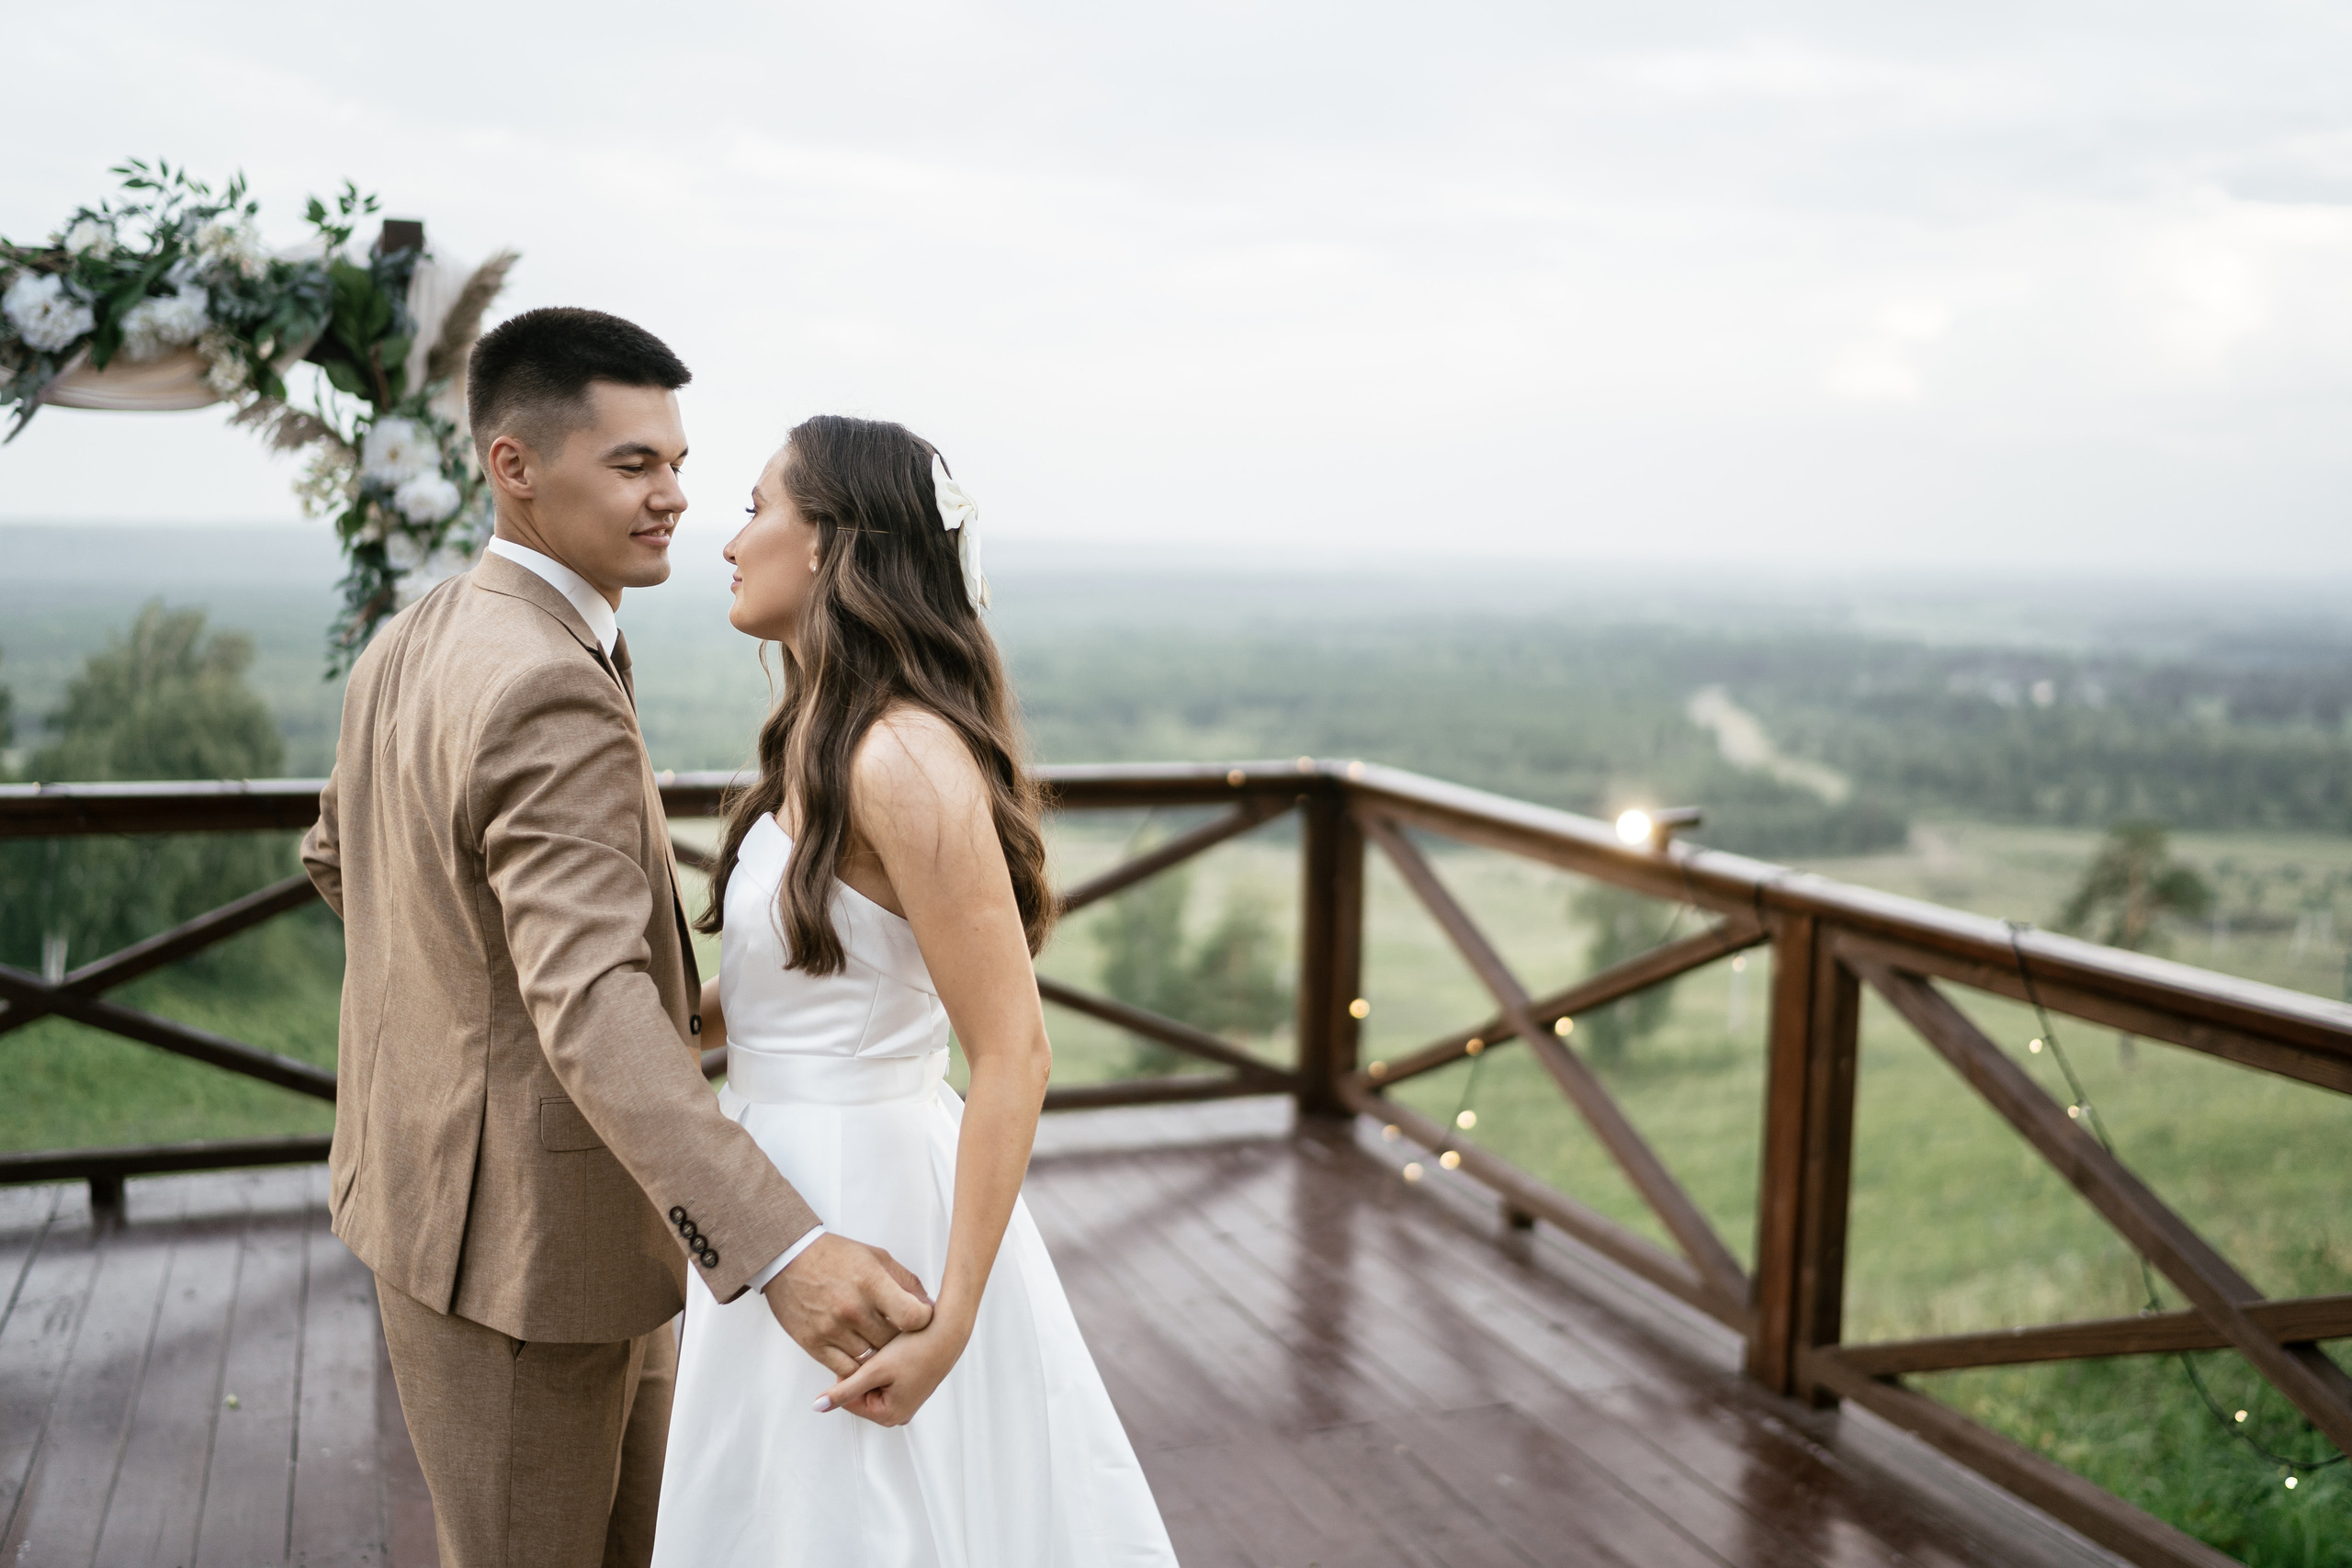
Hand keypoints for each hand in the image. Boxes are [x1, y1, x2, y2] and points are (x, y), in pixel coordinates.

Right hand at [762, 1233, 932, 1376]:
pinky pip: (844, 1370)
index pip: (912, 1317)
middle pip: (892, 1342)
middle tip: (903, 1336)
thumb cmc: (834, 1255)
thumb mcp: (876, 1257)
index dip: (923, 1321)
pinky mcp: (813, 1343)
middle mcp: (852, 1308)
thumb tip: (929, 1305)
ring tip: (881, 1344)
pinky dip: (857, 1368)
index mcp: (870, 1282)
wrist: (787, 1259)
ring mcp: (831, 1328)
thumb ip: (905, 1282)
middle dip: (902, 1341)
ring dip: (880, 1356)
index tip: (921, 1319)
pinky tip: (862, 1358)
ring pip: (871, 1361)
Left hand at [815, 1311, 971, 1426]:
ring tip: (889, 1352)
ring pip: (872, 1385)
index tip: (865, 1356)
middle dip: (864, 1372)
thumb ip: (844, 1390)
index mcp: (889, 1416)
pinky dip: (885, 1366)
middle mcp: (899, 1414)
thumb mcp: (875, 1369)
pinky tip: (896, 1351)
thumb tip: (818, 1407)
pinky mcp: (910, 1389)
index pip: (848, 1400)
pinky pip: (886, 1379)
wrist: (949, 1331)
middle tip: (879, 1353)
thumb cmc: (917, 1348)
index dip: (851, 1374)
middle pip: (860, 1394)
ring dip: (875, 1367)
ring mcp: (906, 1402)